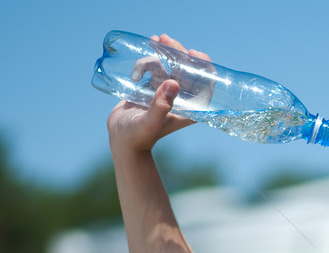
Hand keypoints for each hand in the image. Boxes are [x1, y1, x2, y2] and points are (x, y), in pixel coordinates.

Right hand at [107, 34, 211, 152]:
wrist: (120, 137)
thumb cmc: (137, 135)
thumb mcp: (149, 123)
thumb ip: (161, 106)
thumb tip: (173, 83)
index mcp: (191, 108)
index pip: (207, 83)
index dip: (204, 65)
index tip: (192, 53)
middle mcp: (183, 98)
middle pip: (189, 68)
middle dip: (179, 51)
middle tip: (165, 39)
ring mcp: (169, 91)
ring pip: (172, 64)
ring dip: (161, 53)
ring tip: (152, 43)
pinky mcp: (156, 86)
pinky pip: (157, 66)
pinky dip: (146, 62)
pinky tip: (136, 73)